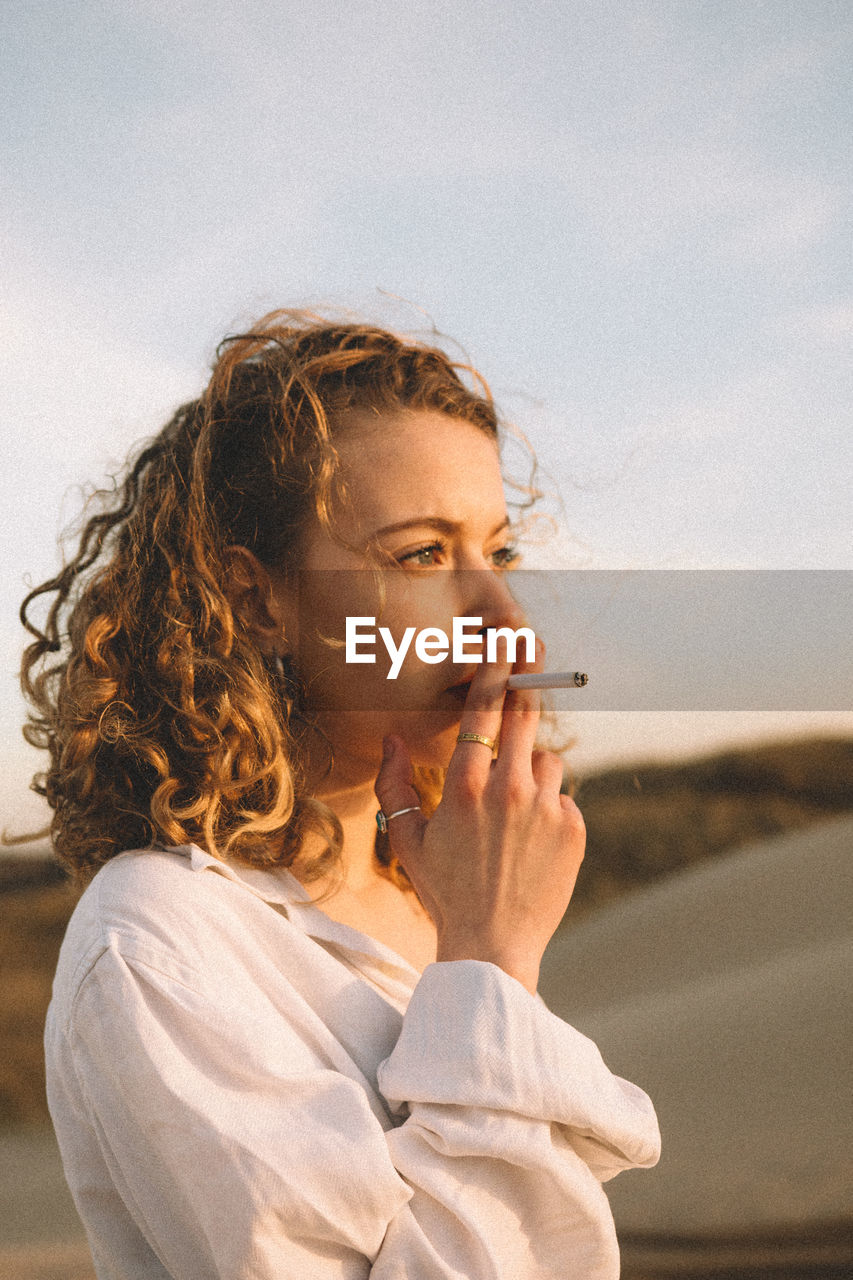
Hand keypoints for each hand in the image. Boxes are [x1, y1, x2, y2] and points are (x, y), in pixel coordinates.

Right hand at [374, 641, 584, 993]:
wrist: (492, 946)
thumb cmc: (443, 892)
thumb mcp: (406, 840)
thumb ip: (394, 784)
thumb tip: (393, 737)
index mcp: (464, 786)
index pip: (485, 710)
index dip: (496, 671)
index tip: (506, 643)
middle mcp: (509, 789)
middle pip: (527, 716)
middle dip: (527, 687)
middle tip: (531, 661)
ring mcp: (547, 809)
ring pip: (548, 760)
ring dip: (533, 770)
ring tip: (513, 811)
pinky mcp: (574, 829)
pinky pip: (564, 797)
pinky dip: (550, 807)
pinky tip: (531, 840)